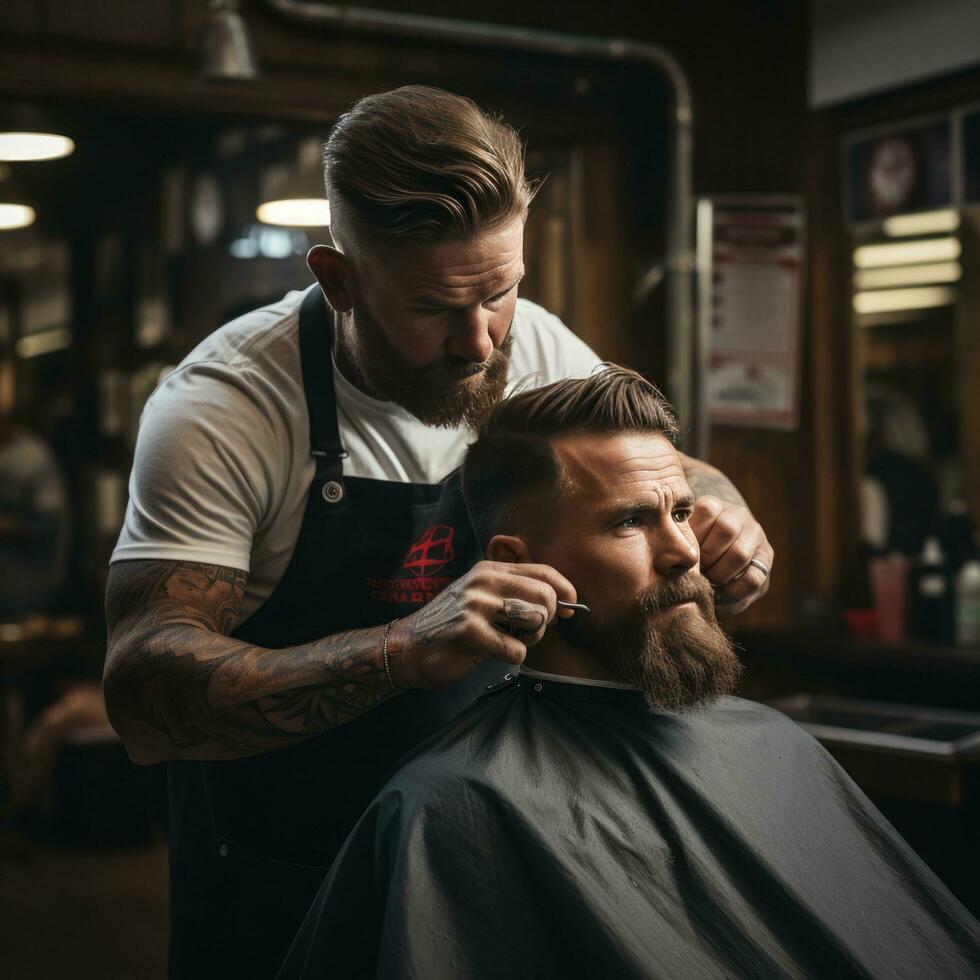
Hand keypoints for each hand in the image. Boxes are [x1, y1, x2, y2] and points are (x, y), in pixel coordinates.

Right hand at [388, 560, 577, 689]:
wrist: (408, 647)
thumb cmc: (453, 625)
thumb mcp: (482, 596)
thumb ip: (516, 592)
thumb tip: (562, 602)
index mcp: (490, 569)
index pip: (543, 572)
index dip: (565, 591)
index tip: (568, 610)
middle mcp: (484, 581)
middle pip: (545, 596)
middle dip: (547, 619)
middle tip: (530, 631)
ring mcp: (476, 605)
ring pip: (535, 620)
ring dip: (530, 638)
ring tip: (509, 639)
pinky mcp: (470, 632)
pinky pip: (517, 649)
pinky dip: (512, 656)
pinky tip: (494, 652)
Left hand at [688, 495, 773, 615]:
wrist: (718, 553)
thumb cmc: (690, 547)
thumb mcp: (684, 537)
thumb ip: (680, 541)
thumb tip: (671, 557)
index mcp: (715, 505)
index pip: (707, 510)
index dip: (694, 534)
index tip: (683, 552)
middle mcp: (739, 516)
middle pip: (726, 530)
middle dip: (706, 557)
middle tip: (693, 572)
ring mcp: (755, 536)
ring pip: (740, 554)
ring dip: (718, 575)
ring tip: (705, 583)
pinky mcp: (765, 560)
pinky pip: (753, 578)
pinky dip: (732, 591)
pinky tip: (719, 595)